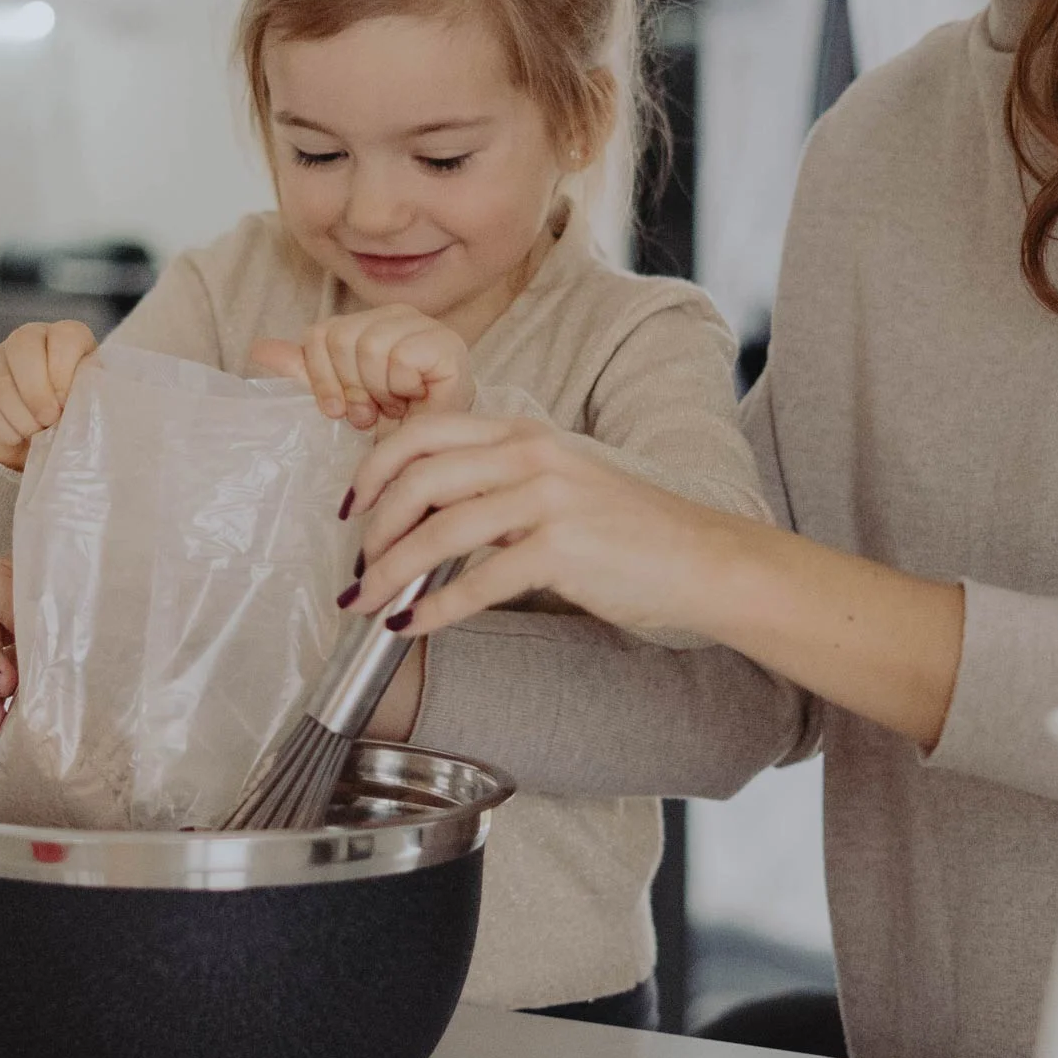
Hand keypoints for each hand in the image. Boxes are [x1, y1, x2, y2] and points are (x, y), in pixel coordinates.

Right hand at [0, 320, 97, 469]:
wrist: (39, 434)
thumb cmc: (73, 412)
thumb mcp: (90, 400)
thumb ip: (92, 393)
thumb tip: (88, 400)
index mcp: (66, 336)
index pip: (65, 337)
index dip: (64, 370)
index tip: (67, 401)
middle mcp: (29, 338)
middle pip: (24, 348)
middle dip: (37, 391)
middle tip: (49, 420)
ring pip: (1, 380)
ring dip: (20, 415)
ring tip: (36, 432)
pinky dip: (1, 426)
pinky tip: (16, 436)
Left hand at [249, 307, 475, 434]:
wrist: (436, 450)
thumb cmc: (393, 424)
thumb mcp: (340, 396)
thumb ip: (305, 370)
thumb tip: (258, 350)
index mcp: (368, 321)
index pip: (320, 333)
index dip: (323, 378)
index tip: (341, 409)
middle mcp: (396, 315)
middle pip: (342, 338)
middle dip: (353, 388)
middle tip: (373, 410)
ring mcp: (425, 324)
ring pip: (370, 346)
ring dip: (380, 391)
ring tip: (395, 405)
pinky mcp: (447, 343)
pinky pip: (401, 358)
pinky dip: (403, 387)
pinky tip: (416, 398)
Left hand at [349, 411, 731, 637]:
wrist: (704, 559)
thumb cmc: (632, 531)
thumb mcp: (560, 484)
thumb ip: (499, 487)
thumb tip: (429, 520)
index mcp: (524, 432)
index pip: (423, 432)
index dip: (373, 470)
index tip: (353, 509)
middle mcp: (531, 454)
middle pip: (418, 477)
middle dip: (374, 527)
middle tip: (357, 568)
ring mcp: (547, 498)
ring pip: (438, 530)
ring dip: (390, 571)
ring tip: (367, 603)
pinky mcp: (562, 548)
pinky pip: (477, 580)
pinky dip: (434, 607)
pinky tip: (412, 625)